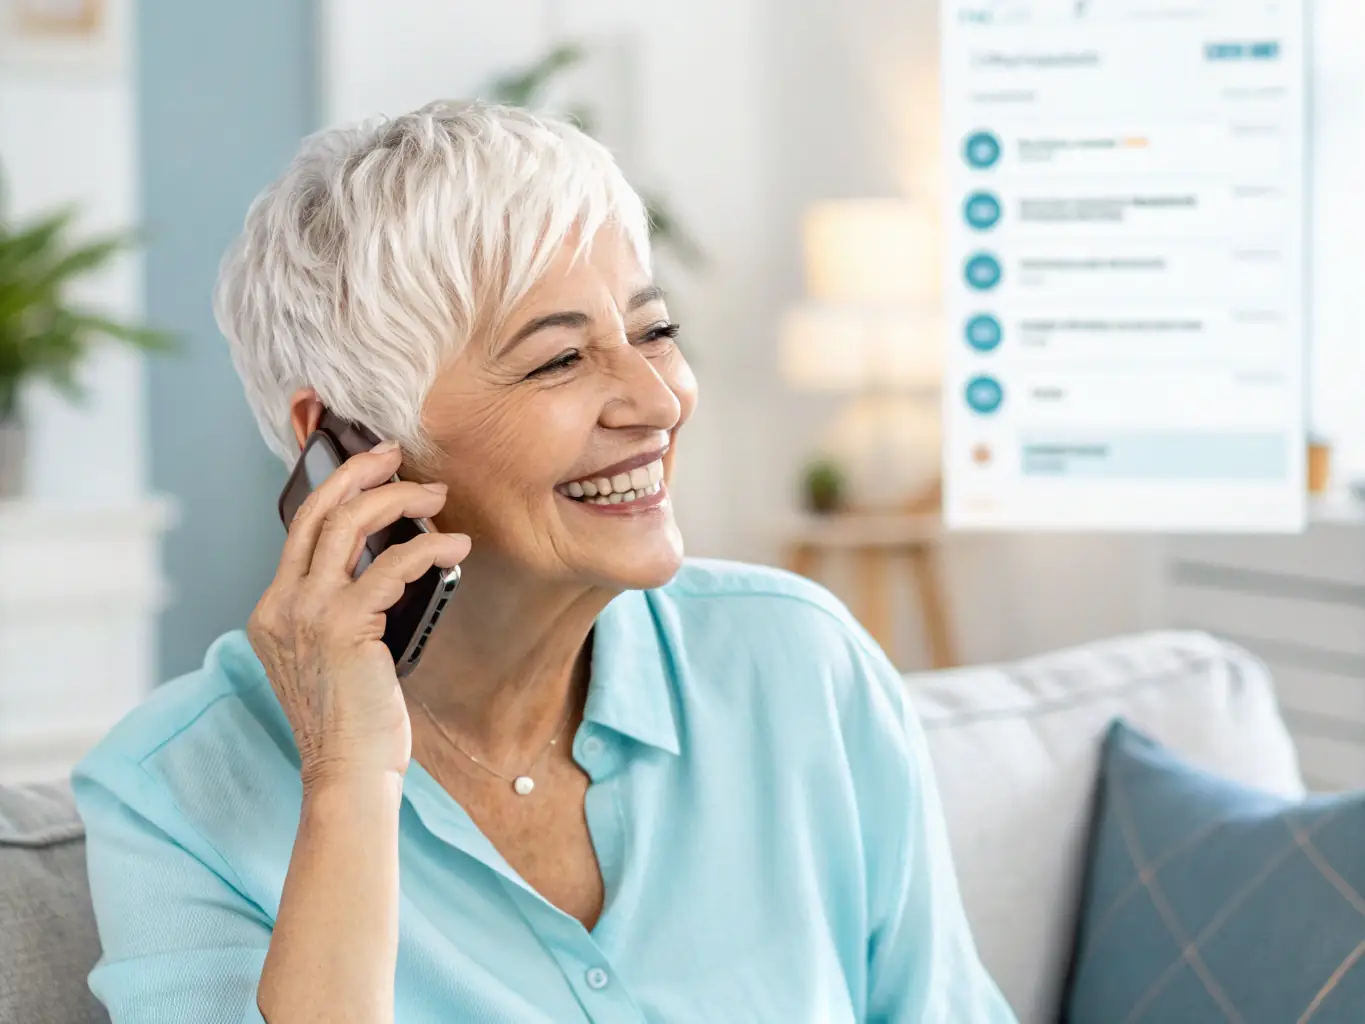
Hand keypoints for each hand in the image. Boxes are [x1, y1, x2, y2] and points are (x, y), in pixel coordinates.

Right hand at [248, 441, 470, 788]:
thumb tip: (386, 558)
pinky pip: (393, 565)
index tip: (368, 464)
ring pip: (350, 523)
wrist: (347, 774)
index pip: (300, 528)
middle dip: (359, 471)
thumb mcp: (334, 655)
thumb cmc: (353, 720)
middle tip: (396, 456)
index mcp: (273, 609)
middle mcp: (281, 604)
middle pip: (318, 511)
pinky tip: (457, 546)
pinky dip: (430, 547)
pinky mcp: (343, 625)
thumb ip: (341, 608)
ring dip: (399, 499)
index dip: (334, 486)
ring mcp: (307, 612)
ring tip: (436, 496)